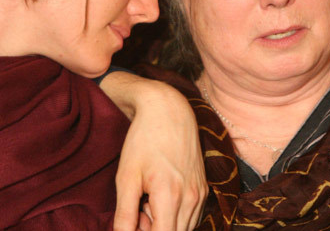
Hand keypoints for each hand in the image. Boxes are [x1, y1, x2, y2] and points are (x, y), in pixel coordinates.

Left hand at [100, 73, 206, 230]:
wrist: (168, 111)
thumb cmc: (143, 140)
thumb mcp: (126, 177)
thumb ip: (124, 215)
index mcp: (170, 196)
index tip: (133, 220)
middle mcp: (192, 198)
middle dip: (152, 229)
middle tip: (137, 208)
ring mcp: (201, 194)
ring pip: (184, 229)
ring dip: (164, 224)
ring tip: (147, 200)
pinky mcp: (204, 188)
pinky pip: (191, 217)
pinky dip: (174, 216)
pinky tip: (160, 197)